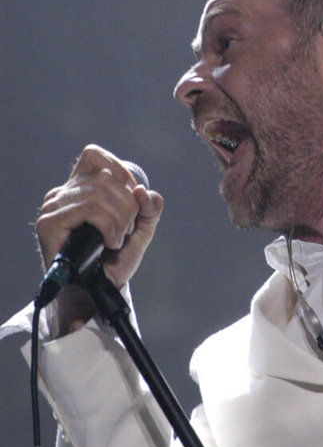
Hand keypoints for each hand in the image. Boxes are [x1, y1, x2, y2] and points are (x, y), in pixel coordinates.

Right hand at [36, 146, 163, 330]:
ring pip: (99, 193)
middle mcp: (62, 192)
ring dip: (120, 219)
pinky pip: (89, 209)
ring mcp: (53, 207)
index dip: (120, 173)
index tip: (132, 201)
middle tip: (126, 231)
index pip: (94, 155)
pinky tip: (109, 243)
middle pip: (105, 177)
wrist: (100, 290)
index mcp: (79, 187)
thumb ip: (149, 207)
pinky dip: (109, 226)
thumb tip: (144, 191)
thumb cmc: (114, 259)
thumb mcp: (140, 228)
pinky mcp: (48, 223)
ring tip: (117, 240)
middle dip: (128, 206)